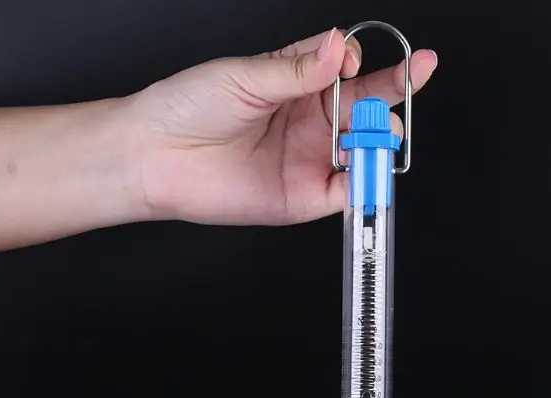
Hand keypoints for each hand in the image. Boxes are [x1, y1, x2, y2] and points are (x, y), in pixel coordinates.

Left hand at [128, 27, 436, 225]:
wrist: (158, 157)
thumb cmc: (190, 107)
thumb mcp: (247, 76)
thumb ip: (298, 69)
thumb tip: (339, 48)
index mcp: (298, 82)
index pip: (349, 68)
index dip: (368, 64)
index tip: (375, 61)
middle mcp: (311, 120)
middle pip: (367, 108)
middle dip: (390, 98)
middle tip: (392, 95)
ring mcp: (311, 159)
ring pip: (365, 149)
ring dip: (381, 140)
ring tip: (381, 132)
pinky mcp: (307, 197)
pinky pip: (348, 192)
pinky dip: (367, 184)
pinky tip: (370, 169)